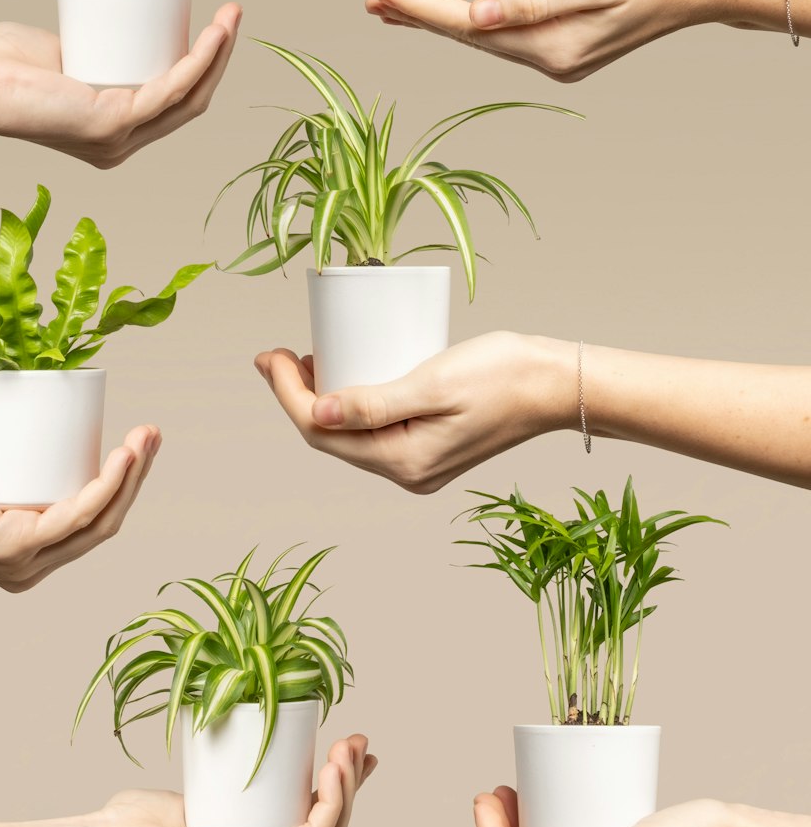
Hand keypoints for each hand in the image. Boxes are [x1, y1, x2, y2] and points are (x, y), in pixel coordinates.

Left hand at [0, 4, 240, 166]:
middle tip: (232, 13)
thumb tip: (104, 17)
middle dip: (220, 55)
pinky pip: (170, 91)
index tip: (214, 24)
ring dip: (218, 54)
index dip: (202, 65)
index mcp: (111, 134)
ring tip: (231, 15)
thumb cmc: (0, 65)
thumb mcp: (60, 54)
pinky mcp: (111, 124)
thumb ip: (84, 45)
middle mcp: (120, 145)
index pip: (172, 102)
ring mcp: (118, 140)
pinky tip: (212, 35)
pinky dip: (198, 62)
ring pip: (188, 97)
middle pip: (189, 101)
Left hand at [0, 426, 160, 589]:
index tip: (137, 442)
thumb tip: (41, 426)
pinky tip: (121, 458)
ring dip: (131, 475)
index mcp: (30, 556)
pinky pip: (77, 515)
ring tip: (145, 436)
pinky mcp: (17, 547)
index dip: (124, 483)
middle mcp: (33, 568)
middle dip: (137, 474)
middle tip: (151, 432)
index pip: (93, 521)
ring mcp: (27, 562)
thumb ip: (12, 461)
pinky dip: (106, 485)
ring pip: (99, 520)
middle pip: (105, 520)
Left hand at [97, 734, 375, 826]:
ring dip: (346, 789)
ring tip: (345, 749)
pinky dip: (329, 805)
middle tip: (357, 742)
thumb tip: (245, 742)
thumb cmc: (136, 826)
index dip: (340, 795)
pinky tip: (331, 773)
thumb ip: (222, 782)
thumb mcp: (197, 796)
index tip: (349, 753)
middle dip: (351, 784)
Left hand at [254, 334, 570, 493]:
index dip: (287, 395)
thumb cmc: (503, 376)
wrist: (555, 384)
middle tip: (276, 353)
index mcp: (404, 462)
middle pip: (330, 437)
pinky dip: (351, 403)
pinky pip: (374, 429)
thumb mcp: (433, 384)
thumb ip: (375, 403)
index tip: (269, 356)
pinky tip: (345, 374)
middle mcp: (408, 472)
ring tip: (304, 359)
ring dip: (321, 399)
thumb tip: (316, 413)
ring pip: (350, 434)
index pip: (321, 433)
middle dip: (296, 396)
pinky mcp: (429, 446)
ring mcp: (419, 463)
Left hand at [366, 0, 715, 81]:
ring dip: (441, 20)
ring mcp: (558, 54)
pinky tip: (458, 8)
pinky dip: (474, 18)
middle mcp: (548, 60)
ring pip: (485, 36)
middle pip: (469, 38)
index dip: (421, 11)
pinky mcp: (566, 39)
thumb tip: (474, 15)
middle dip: (419, 19)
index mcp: (550, 50)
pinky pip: (507, 32)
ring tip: (398, 7)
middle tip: (373, 2)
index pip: (468, 29)